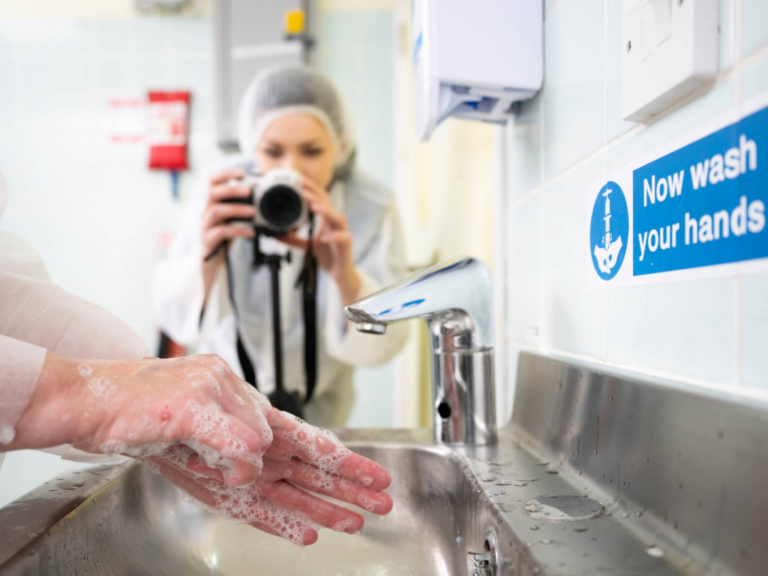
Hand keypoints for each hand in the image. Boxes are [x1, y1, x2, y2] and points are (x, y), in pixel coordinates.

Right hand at [9, 353, 271, 486]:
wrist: (81, 400)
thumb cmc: (121, 409)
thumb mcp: (178, 406)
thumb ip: (214, 419)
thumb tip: (245, 446)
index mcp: (216, 370)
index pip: (261, 412)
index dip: (248, 443)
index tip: (228, 458)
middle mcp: (218, 373)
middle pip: (265, 426)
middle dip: (246, 455)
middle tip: (212, 464)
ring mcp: (208, 386)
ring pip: (259, 439)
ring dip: (237, 464)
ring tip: (201, 463)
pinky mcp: (194, 407)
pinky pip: (241, 446)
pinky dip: (233, 468)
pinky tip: (206, 468)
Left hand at [146, 408, 392, 545]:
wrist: (106, 411)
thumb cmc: (152, 395)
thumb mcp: (195, 399)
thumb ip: (233, 428)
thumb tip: (257, 454)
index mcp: (257, 418)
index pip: (313, 442)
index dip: (347, 461)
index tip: (376, 475)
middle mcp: (255, 446)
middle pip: (314, 471)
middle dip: (349, 488)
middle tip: (382, 503)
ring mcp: (239, 470)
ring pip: (293, 493)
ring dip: (325, 508)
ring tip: (356, 522)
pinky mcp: (218, 490)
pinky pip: (259, 511)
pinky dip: (283, 521)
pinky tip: (308, 532)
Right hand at [201, 169, 255, 301]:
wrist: (209, 261)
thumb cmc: (222, 238)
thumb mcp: (231, 219)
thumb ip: (240, 208)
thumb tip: (260, 199)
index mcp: (211, 204)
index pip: (212, 182)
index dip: (225, 174)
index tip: (241, 172)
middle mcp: (205, 212)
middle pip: (212, 193)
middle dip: (230, 189)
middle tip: (248, 190)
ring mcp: (205, 226)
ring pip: (216, 211)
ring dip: (235, 209)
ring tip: (253, 212)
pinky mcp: (208, 240)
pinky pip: (221, 232)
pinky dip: (237, 230)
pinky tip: (250, 232)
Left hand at [278, 177, 361, 305]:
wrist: (339, 272)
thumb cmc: (326, 255)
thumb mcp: (305, 245)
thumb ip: (292, 239)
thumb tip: (275, 234)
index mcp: (326, 219)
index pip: (320, 198)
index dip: (311, 188)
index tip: (299, 180)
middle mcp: (335, 222)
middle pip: (328, 203)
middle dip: (316, 195)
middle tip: (302, 189)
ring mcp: (342, 232)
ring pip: (338, 217)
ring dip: (326, 211)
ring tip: (314, 207)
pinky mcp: (347, 244)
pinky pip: (343, 238)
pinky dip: (334, 236)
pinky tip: (323, 237)